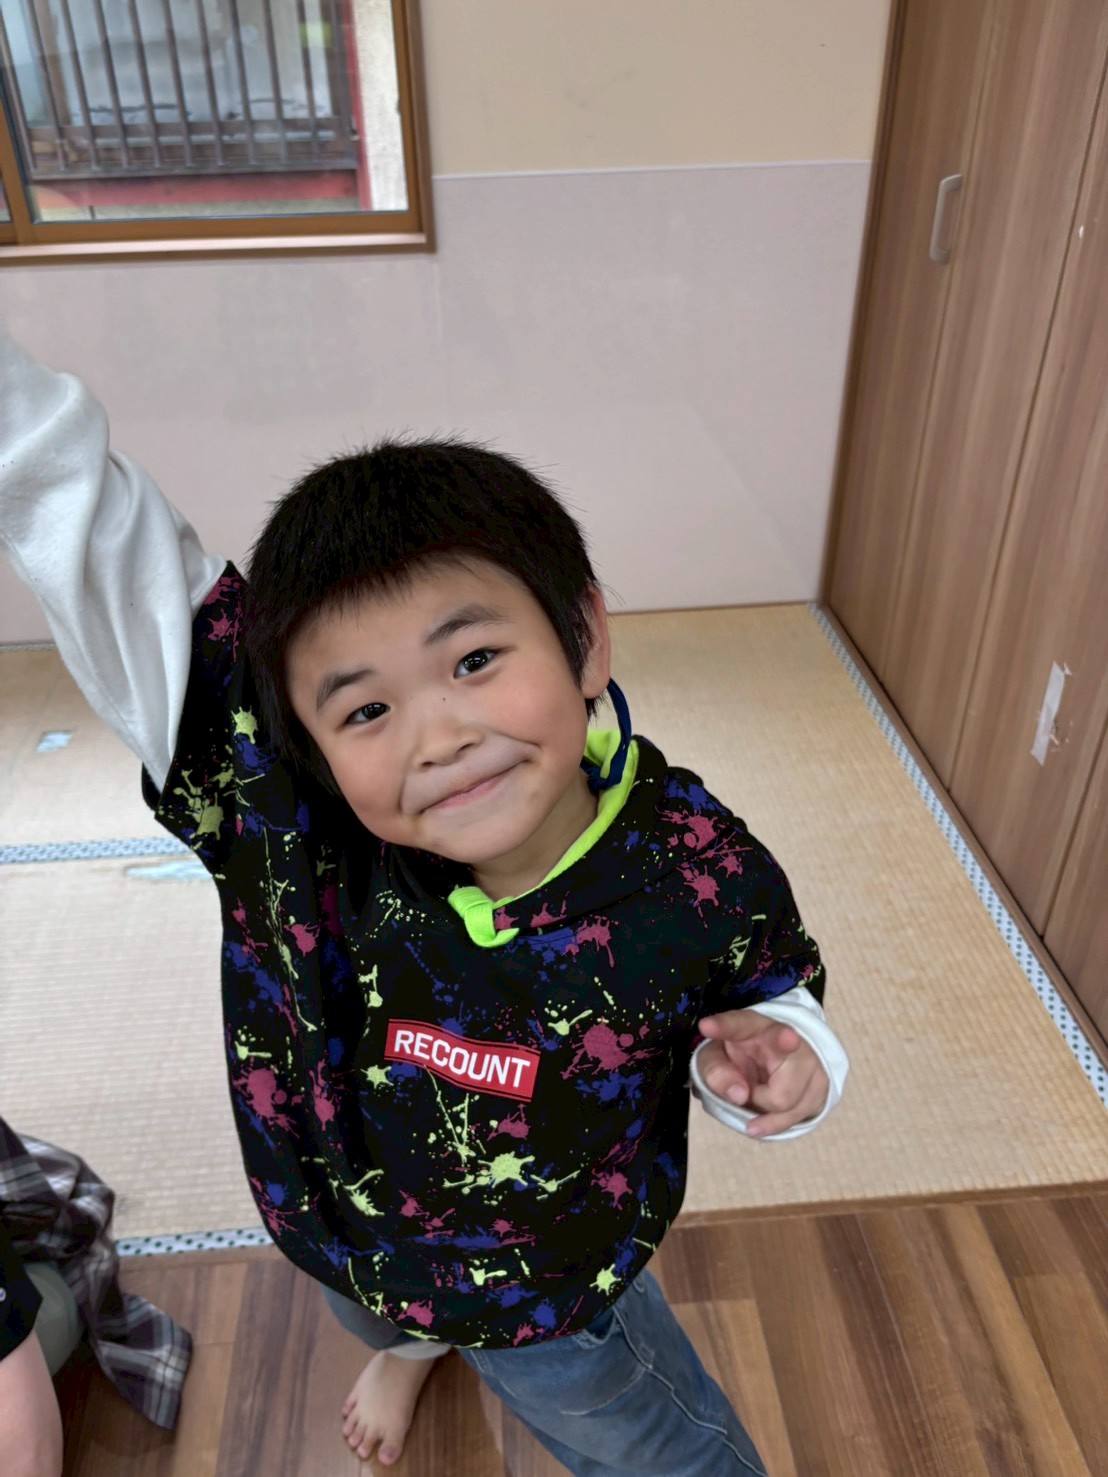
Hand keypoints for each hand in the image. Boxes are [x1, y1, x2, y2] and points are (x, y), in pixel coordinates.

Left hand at [696, 1009, 828, 1137]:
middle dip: (760, 1099)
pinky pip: (797, 1116)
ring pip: (787, 1104)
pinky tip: (768, 1110)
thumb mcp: (715, 1060)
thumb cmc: (739, 1058)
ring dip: (766, 1108)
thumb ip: (716, 1072)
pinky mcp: (822, 1085)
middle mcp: (787, 1038)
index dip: (723, 1027)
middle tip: (750, 1091)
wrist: (775, 1060)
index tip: (706, 1026)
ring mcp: (810, 1061)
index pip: (738, 1025)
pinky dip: (776, 1120)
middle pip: (778, 1089)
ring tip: (760, 1093)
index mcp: (752, 1026)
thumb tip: (739, 1095)